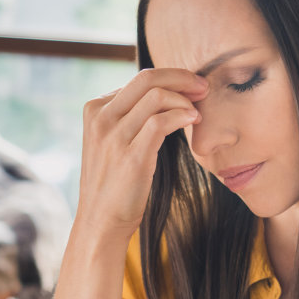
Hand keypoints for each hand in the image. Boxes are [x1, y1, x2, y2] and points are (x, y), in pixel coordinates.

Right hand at [76, 68, 206, 244]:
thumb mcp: (111, 141)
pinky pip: (161, 122)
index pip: (138, 80)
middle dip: (182, 77)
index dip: (170, 79)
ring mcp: (113, 136)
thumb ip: (127, 117)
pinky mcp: (131, 156)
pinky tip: (193, 121)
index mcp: (95, 109)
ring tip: (197, 113)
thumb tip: (161, 96)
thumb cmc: (113, 183)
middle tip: (203, 87)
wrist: (100, 221)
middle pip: (147, 78)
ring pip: (157, 96)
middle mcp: (101, 118)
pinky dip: (182, 116)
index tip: (191, 87)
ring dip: (185, 100)